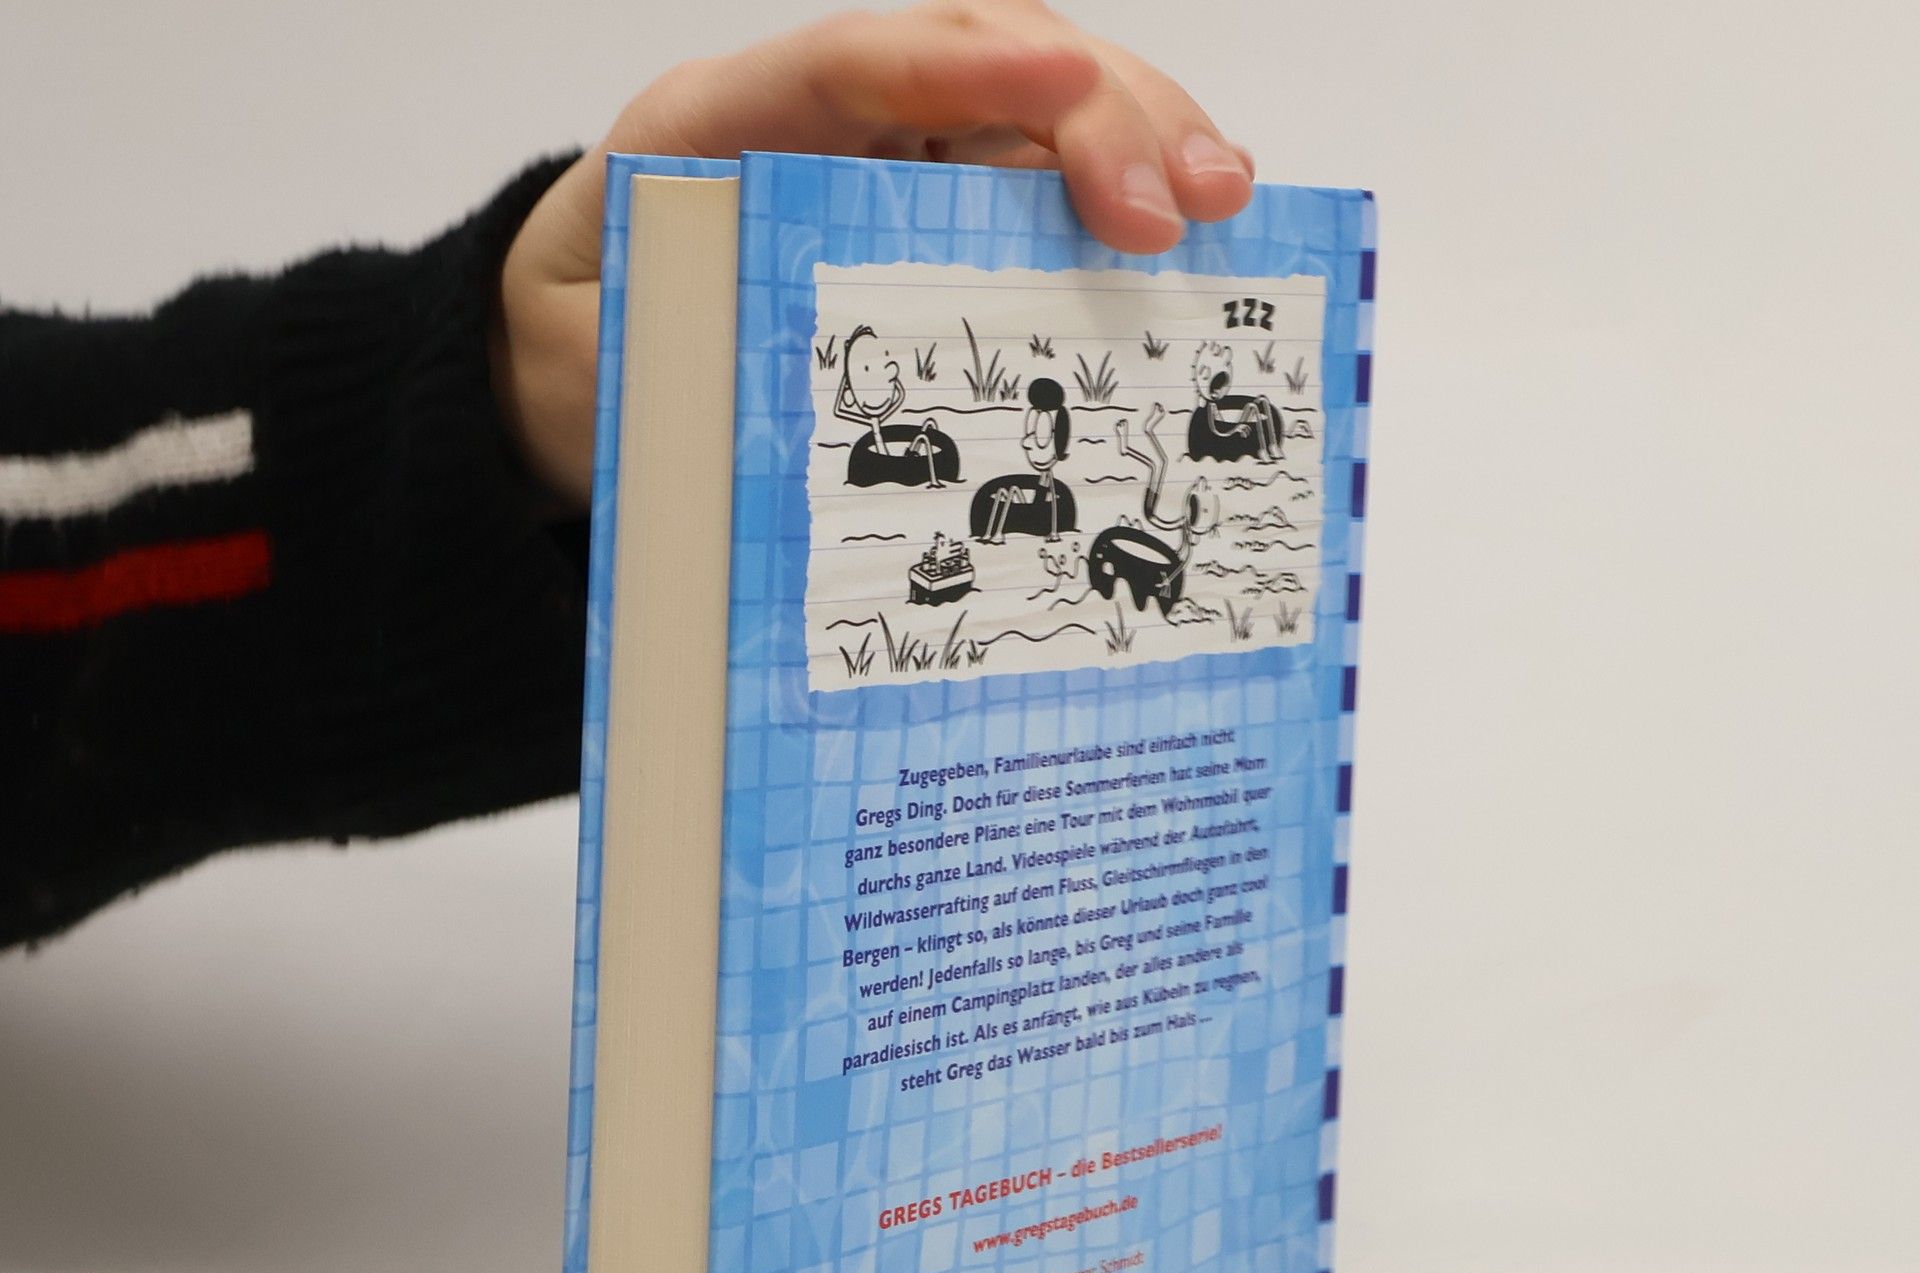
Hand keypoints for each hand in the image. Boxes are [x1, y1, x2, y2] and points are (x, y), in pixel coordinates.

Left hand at [492, 2, 1255, 507]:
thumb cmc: (587, 356)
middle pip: (978, 60)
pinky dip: (1112, 203)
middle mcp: (821, 126)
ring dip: (1137, 141)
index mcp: (719, 127)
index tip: (1068, 85)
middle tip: (1186, 194)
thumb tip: (775, 372)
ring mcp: (886, 163)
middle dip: (1096, 112)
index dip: (966, 66)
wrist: (566, 376)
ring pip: (1028, 111)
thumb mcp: (595, 359)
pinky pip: (1031, 186)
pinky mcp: (928, 216)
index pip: (854, 66)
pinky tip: (1188, 232)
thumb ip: (666, 348)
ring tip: (1225, 195)